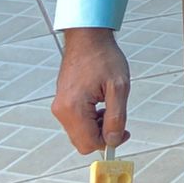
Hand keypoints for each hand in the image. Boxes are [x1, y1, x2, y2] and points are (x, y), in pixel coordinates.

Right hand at [51, 28, 131, 153]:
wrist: (88, 38)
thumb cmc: (104, 57)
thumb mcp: (119, 88)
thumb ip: (116, 118)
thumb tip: (112, 140)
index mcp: (74, 109)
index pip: (89, 144)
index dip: (109, 143)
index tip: (124, 132)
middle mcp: (62, 111)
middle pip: (82, 142)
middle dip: (102, 135)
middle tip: (118, 120)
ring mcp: (59, 107)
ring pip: (79, 133)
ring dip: (97, 127)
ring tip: (109, 107)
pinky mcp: (61, 102)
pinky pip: (76, 122)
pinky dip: (90, 120)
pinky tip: (101, 105)